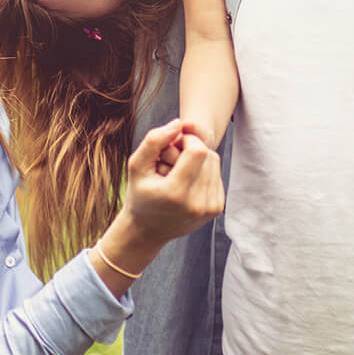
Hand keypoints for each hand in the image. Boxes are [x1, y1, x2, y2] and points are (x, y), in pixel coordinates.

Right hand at [123, 120, 223, 243]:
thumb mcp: (137, 166)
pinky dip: (204, 172)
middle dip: (193, 148)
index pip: (198, 151)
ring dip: (199, 159)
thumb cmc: (140, 194)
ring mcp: (209, 208)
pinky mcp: (216, 209)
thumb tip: (178, 123)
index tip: (174, 143)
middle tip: (174, 157)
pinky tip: (188, 180)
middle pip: (209, 156)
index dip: (188, 140)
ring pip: (215, 164)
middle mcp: (196, 203)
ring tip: (179, 169)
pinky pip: (217, 176)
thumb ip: (154, 141)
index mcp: (176, 193)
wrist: (148, 230)